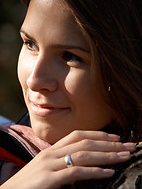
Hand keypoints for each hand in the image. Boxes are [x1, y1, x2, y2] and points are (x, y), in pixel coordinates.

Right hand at [2, 130, 135, 188]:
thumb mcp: (48, 168)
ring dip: (107, 155)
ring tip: (125, 156)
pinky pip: (76, 172)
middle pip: (85, 142)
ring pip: (84, 154)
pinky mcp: (50, 180)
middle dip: (109, 144)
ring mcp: (51, 165)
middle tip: (128, 146)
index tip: (116, 137)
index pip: (79, 135)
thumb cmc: (31, 183)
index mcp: (53, 149)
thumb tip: (85, 162)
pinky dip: (94, 171)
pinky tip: (109, 172)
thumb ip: (64, 162)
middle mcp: (53, 153)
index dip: (99, 135)